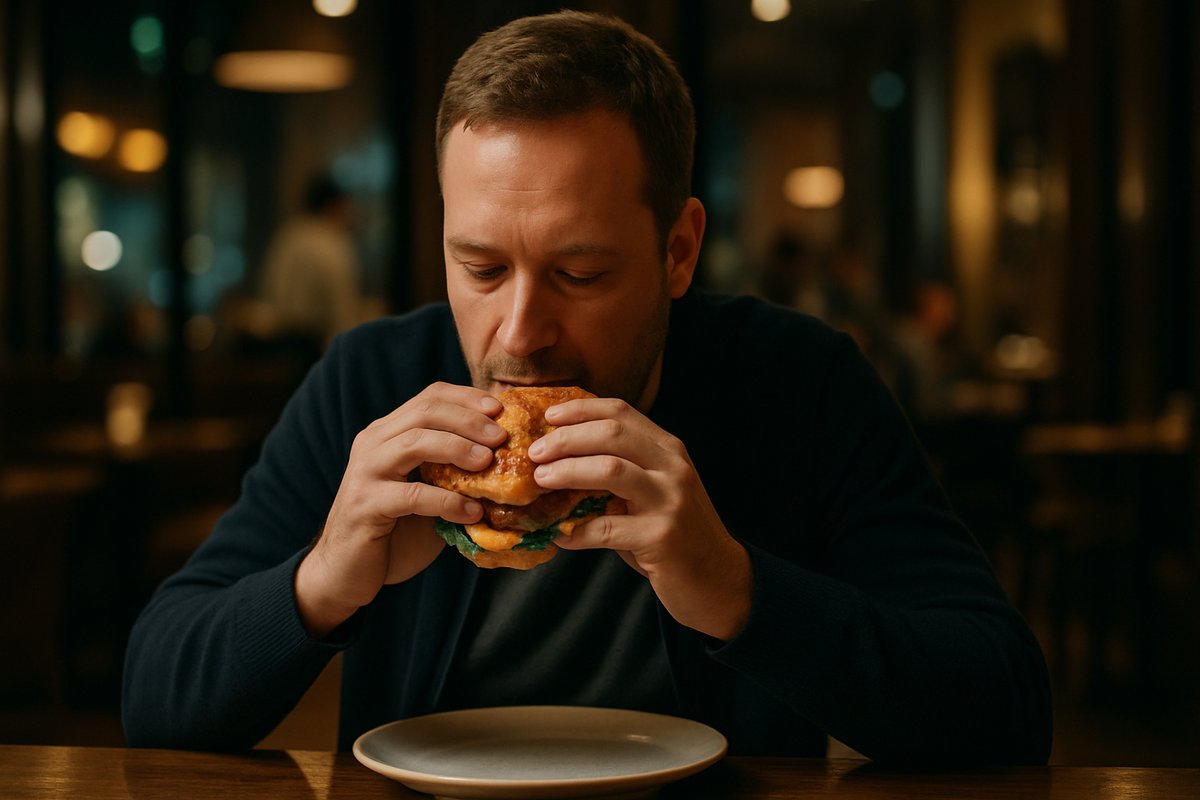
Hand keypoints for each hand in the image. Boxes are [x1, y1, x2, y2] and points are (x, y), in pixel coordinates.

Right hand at [294, 382, 506, 637]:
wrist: (346, 574)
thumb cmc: (396, 532)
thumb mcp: (430, 492)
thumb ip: (455, 473)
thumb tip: (508, 462)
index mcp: (389, 433)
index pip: (430, 397)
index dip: (467, 398)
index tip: (501, 408)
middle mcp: (373, 443)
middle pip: (425, 412)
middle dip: (469, 419)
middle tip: (502, 436)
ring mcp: (365, 472)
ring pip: (415, 443)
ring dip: (458, 448)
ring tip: (489, 463)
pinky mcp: (364, 506)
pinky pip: (411, 495)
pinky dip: (446, 500)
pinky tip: (472, 512)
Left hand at [528, 397, 751, 640]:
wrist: (718, 579)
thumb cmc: (676, 533)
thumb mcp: (655, 491)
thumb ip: (623, 471)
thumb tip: (560, 462)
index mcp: (668, 450)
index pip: (621, 413)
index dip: (581, 410)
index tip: (548, 418)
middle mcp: (673, 468)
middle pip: (612, 434)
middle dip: (566, 439)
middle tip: (535, 453)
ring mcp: (670, 501)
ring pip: (610, 470)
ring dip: (567, 472)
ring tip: (541, 481)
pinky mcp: (661, 537)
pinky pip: (605, 528)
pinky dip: (576, 531)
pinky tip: (560, 534)